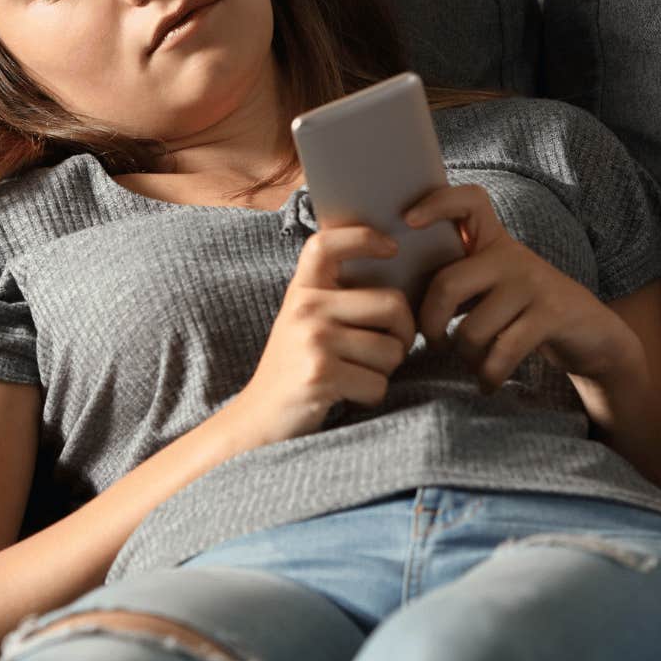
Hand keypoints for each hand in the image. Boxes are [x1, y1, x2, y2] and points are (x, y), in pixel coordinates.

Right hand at [225, 225, 416, 446]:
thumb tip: (398, 285)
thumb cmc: (295, 372)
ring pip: (392, 350)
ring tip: (355, 376)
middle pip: (393, 305)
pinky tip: (345, 396)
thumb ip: (338, 300)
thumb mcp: (306, 324)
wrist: (257, 422)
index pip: (327, 244)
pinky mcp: (321, 374)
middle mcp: (305, 308)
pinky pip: (379, 383)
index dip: (364, 237)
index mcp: (302, 291)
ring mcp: (312, 339)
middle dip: (404, 335)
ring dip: (385, 372)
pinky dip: (371, 396)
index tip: (392, 248)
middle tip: (388, 351)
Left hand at [406, 185, 642, 420]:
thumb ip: (459, 281)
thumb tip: (401, 298)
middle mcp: (513, 256)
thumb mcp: (495, 286)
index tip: (408, 221)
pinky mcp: (552, 314)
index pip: (469, 201)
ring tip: (474, 364)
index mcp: (495, 243)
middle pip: (448, 284)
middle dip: (431, 325)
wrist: (592, 334)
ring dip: (466, 358)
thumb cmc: (526, 313)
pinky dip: (489, 376)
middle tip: (435, 343)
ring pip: (472, 329)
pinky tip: (488, 383)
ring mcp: (534, 283)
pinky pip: (501, 352)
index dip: (436, 202)